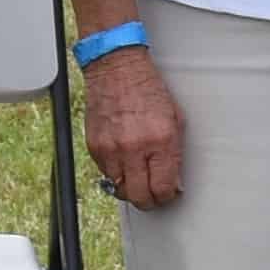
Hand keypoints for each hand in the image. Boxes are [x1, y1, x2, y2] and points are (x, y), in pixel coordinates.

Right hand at [82, 44, 184, 208]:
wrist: (117, 69)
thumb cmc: (148, 89)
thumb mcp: (175, 119)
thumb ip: (175, 154)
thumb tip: (174, 181)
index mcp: (160, 140)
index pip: (162, 188)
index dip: (167, 196)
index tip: (169, 193)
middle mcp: (134, 147)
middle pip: (140, 196)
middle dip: (150, 201)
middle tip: (155, 196)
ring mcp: (111, 149)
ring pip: (120, 189)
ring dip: (131, 188)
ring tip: (139, 178)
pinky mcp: (94, 147)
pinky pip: (105, 174)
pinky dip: (116, 173)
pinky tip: (125, 162)